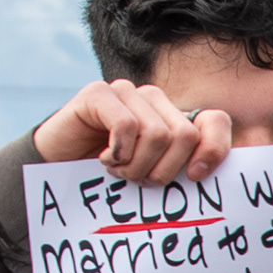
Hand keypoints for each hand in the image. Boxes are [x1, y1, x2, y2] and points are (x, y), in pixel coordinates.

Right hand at [28, 79, 231, 185]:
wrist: (56, 170)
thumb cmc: (110, 180)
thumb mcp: (154, 178)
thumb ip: (184, 173)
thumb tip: (213, 177)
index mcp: (173, 118)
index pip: (215, 121)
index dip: (214, 150)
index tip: (197, 177)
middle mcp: (154, 100)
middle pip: (185, 135)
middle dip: (165, 171)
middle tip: (140, 181)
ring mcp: (127, 92)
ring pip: (157, 134)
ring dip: (137, 166)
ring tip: (119, 172)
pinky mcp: (99, 93)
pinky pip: (126, 125)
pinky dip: (118, 153)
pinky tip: (104, 159)